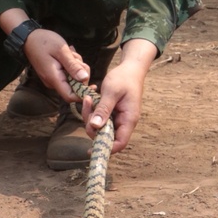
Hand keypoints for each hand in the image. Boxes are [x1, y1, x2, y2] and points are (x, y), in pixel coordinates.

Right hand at [22, 28, 89, 101]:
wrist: (29, 37)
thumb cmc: (44, 41)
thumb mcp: (61, 51)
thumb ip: (73, 65)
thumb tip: (85, 79)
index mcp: (54, 78)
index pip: (70, 97)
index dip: (83, 94)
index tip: (93, 85)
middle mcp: (53, 82)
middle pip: (74, 86)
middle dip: (81, 73)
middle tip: (76, 57)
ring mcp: (53, 78)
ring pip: (73, 78)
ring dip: (76, 66)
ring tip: (70, 52)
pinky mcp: (54, 74)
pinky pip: (68, 73)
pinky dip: (71, 64)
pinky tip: (68, 54)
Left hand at [81, 39, 157, 154]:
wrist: (130, 68)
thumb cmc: (124, 78)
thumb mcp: (111, 92)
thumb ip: (103, 109)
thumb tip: (95, 126)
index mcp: (128, 119)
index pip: (120, 143)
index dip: (106, 148)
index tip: (91, 149)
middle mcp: (124, 122)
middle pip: (107, 136)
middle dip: (93, 127)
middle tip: (87, 109)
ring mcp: (118, 118)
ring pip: (101, 127)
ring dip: (91, 117)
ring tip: (88, 99)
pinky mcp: (112, 113)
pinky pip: (100, 118)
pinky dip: (93, 111)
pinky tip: (90, 99)